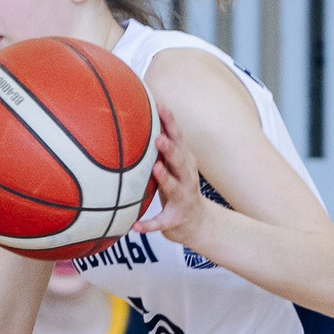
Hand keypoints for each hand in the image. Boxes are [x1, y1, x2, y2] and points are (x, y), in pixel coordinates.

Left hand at [131, 120, 214, 250]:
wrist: (198, 224)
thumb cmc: (179, 188)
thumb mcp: (174, 166)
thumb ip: (161, 148)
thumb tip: (137, 118)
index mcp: (185, 163)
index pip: (178, 139)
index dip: (171, 123)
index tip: (160, 106)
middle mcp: (187, 179)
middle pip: (180, 161)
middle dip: (171, 149)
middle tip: (159, 137)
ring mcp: (184, 199)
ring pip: (175, 188)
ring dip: (166, 179)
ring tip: (156, 169)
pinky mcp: (176, 220)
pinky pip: (161, 222)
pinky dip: (149, 225)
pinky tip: (135, 228)